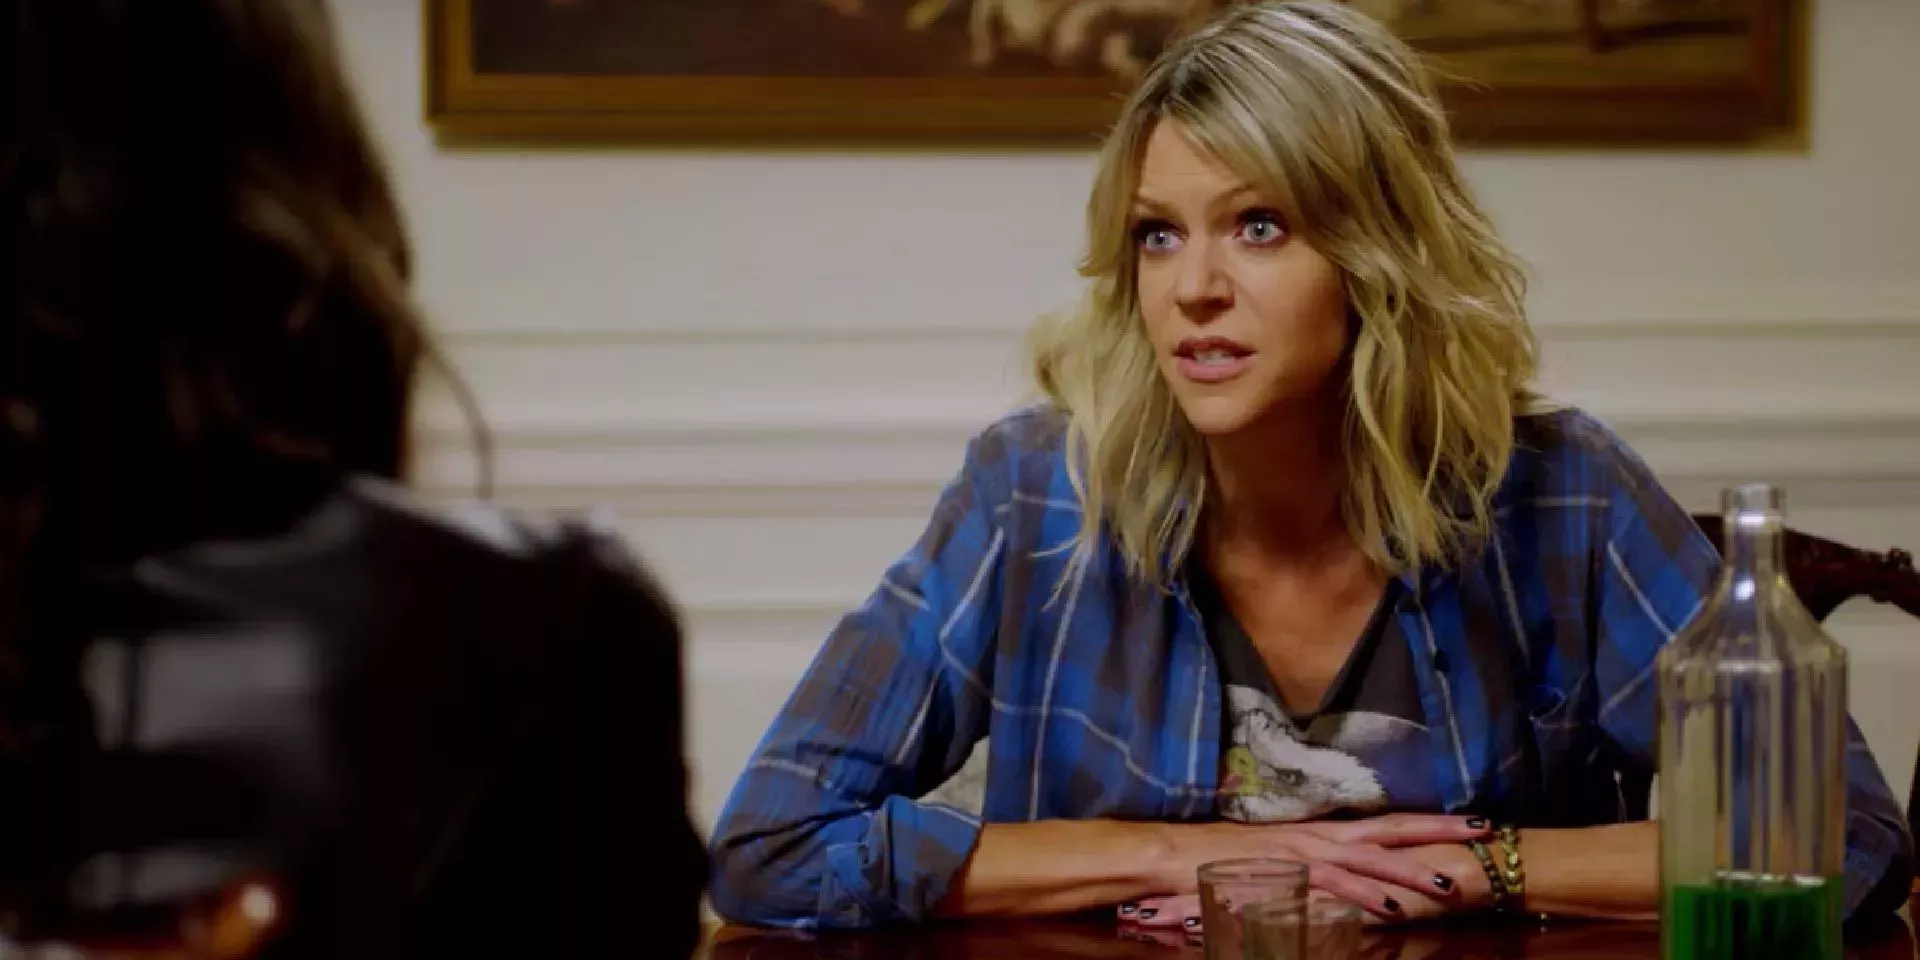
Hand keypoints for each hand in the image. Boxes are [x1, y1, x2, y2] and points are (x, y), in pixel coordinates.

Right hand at [1121, 814, 1491, 932]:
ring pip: (1370, 861)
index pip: (1387, 824)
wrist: (1173, 853)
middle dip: (1439, 830)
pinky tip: (1392, 912)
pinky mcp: (1286, 876)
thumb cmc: (1221, 858)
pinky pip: (1334, 888)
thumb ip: (1314, 868)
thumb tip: (1346, 877)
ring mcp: (1304, 855)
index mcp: (1323, 832)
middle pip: (1392, 830)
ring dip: (1411, 873)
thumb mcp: (1279, 860)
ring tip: (1450, 883)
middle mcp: (1320, 836)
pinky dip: (1365, 899)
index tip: (1472, 819)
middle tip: (1486, 829)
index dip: (1431, 821)